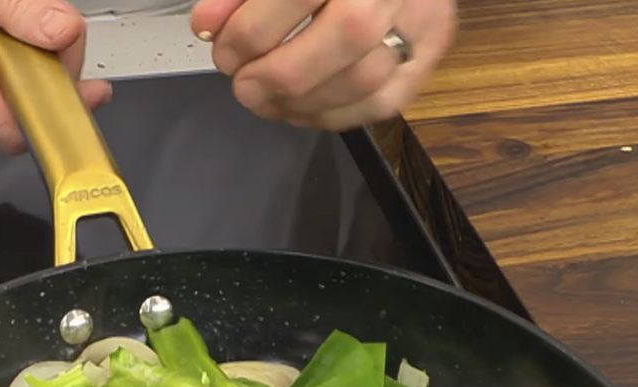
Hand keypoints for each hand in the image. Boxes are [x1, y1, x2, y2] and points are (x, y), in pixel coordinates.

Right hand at [0, 0, 111, 152]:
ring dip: (35, 52)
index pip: (14, 129)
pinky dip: (19, 51)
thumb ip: (18, 7)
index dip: (55, 116)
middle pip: (29, 102)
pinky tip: (7, 27)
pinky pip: (7, 76)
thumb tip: (62, 34)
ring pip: (22, 87)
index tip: (87, 95)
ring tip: (13, 17)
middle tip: (45, 21)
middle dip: (51, 64)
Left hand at [190, 0, 455, 130]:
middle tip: (243, 84)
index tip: (222, 46)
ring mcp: (422, 21)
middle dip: (279, 73)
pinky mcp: (428, 56)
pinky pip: (380, 104)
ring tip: (264, 98)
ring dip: (301, 103)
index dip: (251, 29)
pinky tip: (298, 108)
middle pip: (347, 35)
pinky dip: (330, 115)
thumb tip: (208, 25)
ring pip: (366, 77)